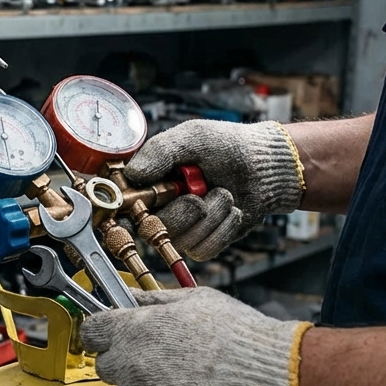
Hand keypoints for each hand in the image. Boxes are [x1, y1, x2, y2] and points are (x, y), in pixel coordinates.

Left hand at [76, 287, 313, 385]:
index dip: (103, 333)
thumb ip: (151, 299)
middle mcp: (133, 366)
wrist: (275, 378)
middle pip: (107, 367)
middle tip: (161, 360)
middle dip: (127, 362)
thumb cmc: (240, 336)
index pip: (92, 332)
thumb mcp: (194, 300)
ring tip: (183, 383)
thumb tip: (126, 296)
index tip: (111, 336)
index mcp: (136, 330)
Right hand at [124, 120, 304, 259]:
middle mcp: (159, 209)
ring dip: (211, 215)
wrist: (265, 167)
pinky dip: (223, 228)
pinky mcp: (201, 244)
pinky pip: (203, 249)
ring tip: (223, 194)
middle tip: (201, 191)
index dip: (125, 210)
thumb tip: (132, 174)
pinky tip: (230, 211)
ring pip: (181, 239)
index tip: (141, 205)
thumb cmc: (227, 147)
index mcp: (148, 183)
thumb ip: (160, 151)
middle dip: (184, 209)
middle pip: (151, 228)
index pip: (121, 205)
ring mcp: (180, 229)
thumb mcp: (192, 137)